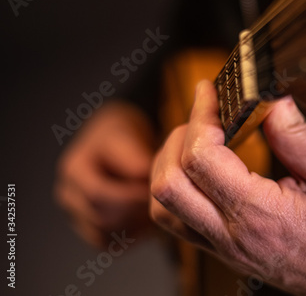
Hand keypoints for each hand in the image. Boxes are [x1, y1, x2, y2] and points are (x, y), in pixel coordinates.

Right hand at [55, 102, 154, 247]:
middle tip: (161, 200)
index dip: (131, 197)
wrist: (115, 143)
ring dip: (136, 227)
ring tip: (154, 206)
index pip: (98, 196)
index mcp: (73, 169)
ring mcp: (77, 215)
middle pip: (102, 220)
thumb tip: (146, 181)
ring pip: (106, 237)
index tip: (155, 189)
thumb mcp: (127, 135)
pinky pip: (111, 244)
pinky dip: (132, 236)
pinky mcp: (91, 229)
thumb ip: (134, 158)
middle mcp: (69, 195)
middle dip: (137, 212)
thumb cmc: (122, 136)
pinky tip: (147, 218)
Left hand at [150, 80, 305, 294]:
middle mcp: (234, 236)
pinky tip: (201, 174)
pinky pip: (180, 224)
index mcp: (262, 215)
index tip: (208, 94)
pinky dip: (179, 191)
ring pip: (163, 209)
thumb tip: (271, 104)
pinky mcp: (226, 253)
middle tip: (203, 117)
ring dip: (169, 167)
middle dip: (177, 139)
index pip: (202, 159)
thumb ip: (298, 138)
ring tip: (196, 142)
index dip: (200, 117)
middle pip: (168, 184)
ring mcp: (225, 249)